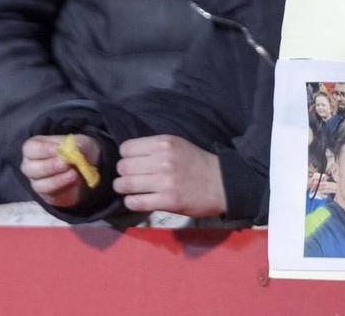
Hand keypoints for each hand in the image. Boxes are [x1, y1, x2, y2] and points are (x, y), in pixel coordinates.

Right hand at [21, 133, 96, 209]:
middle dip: (49, 166)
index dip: (43, 149)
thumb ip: (76, 145)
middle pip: (30, 168)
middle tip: (65, 163)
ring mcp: (36, 182)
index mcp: (34, 148)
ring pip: (39, 185)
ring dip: (57, 180)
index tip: (58, 149)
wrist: (86, 168)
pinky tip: (74, 182)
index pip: (30, 148)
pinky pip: (50, 196)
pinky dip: (63, 190)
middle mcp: (31, 166)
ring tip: (73, 173)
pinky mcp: (46, 196)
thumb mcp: (80, 143)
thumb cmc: (77, 150)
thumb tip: (72, 149)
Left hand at [112, 135, 226, 217]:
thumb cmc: (198, 163)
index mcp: (165, 143)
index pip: (126, 148)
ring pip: (125, 184)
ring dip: (123, 188)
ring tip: (129, 190)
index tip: (132, 162)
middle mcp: (163, 160)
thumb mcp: (178, 146)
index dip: (126, 156)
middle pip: (123, 167)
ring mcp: (165, 181)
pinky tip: (138, 200)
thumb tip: (128, 156)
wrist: (222, 183)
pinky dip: (131, 202)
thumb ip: (155, 148)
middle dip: (122, 174)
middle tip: (129, 178)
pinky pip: (135, 202)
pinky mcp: (167, 200)